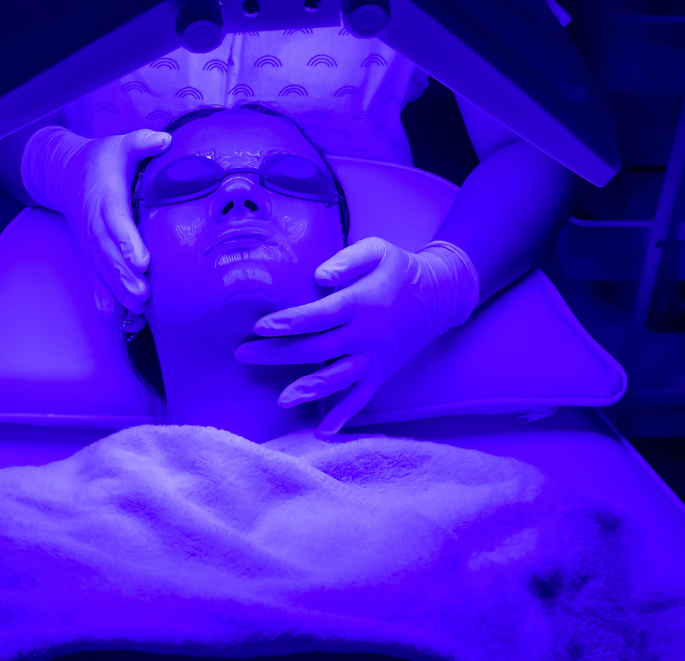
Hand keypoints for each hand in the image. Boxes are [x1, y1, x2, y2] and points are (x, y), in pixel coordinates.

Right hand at [21, 126, 170, 312]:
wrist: (64, 172)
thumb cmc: (100, 159)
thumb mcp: (121, 144)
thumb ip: (142, 142)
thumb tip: (165, 140)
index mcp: (105, 197)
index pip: (116, 221)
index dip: (127, 241)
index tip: (141, 260)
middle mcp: (94, 221)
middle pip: (107, 252)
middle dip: (123, 275)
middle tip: (142, 294)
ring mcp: (90, 238)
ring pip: (101, 267)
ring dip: (116, 288)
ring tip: (135, 308)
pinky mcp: (89, 248)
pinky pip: (94, 272)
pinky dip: (101, 292)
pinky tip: (111, 312)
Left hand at [234, 237, 478, 435]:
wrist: (440, 296)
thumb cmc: (401, 270)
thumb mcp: (379, 252)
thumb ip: (349, 260)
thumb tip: (320, 275)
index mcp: (360, 303)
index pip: (319, 316)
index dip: (289, 322)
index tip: (261, 327)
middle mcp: (365, 334)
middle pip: (317, 348)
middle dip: (278, 354)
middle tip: (243, 355)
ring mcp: (373, 357)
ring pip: (338, 377)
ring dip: (310, 389)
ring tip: (282, 400)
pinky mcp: (381, 372)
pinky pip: (361, 397)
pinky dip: (344, 415)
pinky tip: (323, 432)